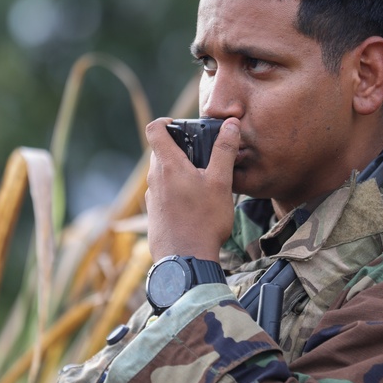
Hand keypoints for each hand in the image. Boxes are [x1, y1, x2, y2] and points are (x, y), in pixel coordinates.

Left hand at [144, 117, 240, 261]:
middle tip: (202, 157)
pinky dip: (175, 192)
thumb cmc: (204, 220)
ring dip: (178, 173)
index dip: (165, 121)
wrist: (186, 261)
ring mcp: (152, 199)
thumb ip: (224, 151)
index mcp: (168, 166)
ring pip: (162, 175)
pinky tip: (194, 207)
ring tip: (202, 184)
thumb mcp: (220, 182)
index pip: (154, 130)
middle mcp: (154, 179)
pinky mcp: (153, 216)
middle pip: (160, 153)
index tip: (179, 125)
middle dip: (178, 150)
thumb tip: (231, 124)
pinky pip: (162, 195)